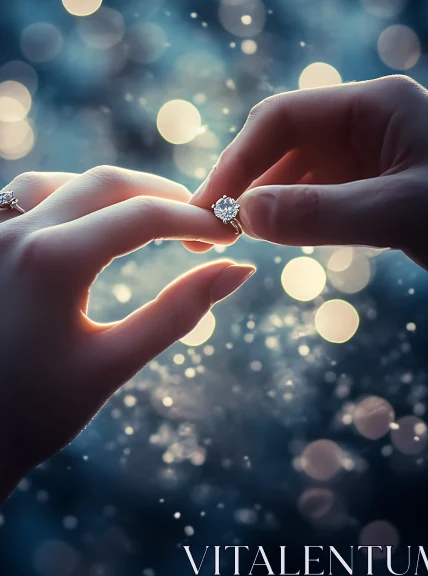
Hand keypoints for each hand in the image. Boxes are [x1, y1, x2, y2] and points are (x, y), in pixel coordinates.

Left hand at [0, 167, 254, 501]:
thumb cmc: (35, 413)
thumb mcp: (112, 363)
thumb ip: (179, 312)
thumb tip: (238, 272)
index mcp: (51, 261)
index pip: (142, 215)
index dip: (194, 219)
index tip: (228, 233)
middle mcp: (15, 232)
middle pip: (106, 183)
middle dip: (162, 196)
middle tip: (199, 224)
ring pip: (62, 180)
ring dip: (113, 191)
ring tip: (152, 217)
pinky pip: (28, 195)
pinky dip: (71, 196)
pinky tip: (92, 220)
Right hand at [186, 75, 427, 282]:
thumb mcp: (404, 214)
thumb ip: (323, 214)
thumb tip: (245, 217)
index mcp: (376, 106)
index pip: (282, 118)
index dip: (238, 159)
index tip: (208, 205)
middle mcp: (369, 123)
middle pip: (285, 142)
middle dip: (245, 181)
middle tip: (207, 228)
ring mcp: (374, 155)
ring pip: (301, 170)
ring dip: (267, 200)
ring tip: (231, 237)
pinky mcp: (379, 186)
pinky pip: (323, 194)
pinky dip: (296, 214)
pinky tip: (277, 236)